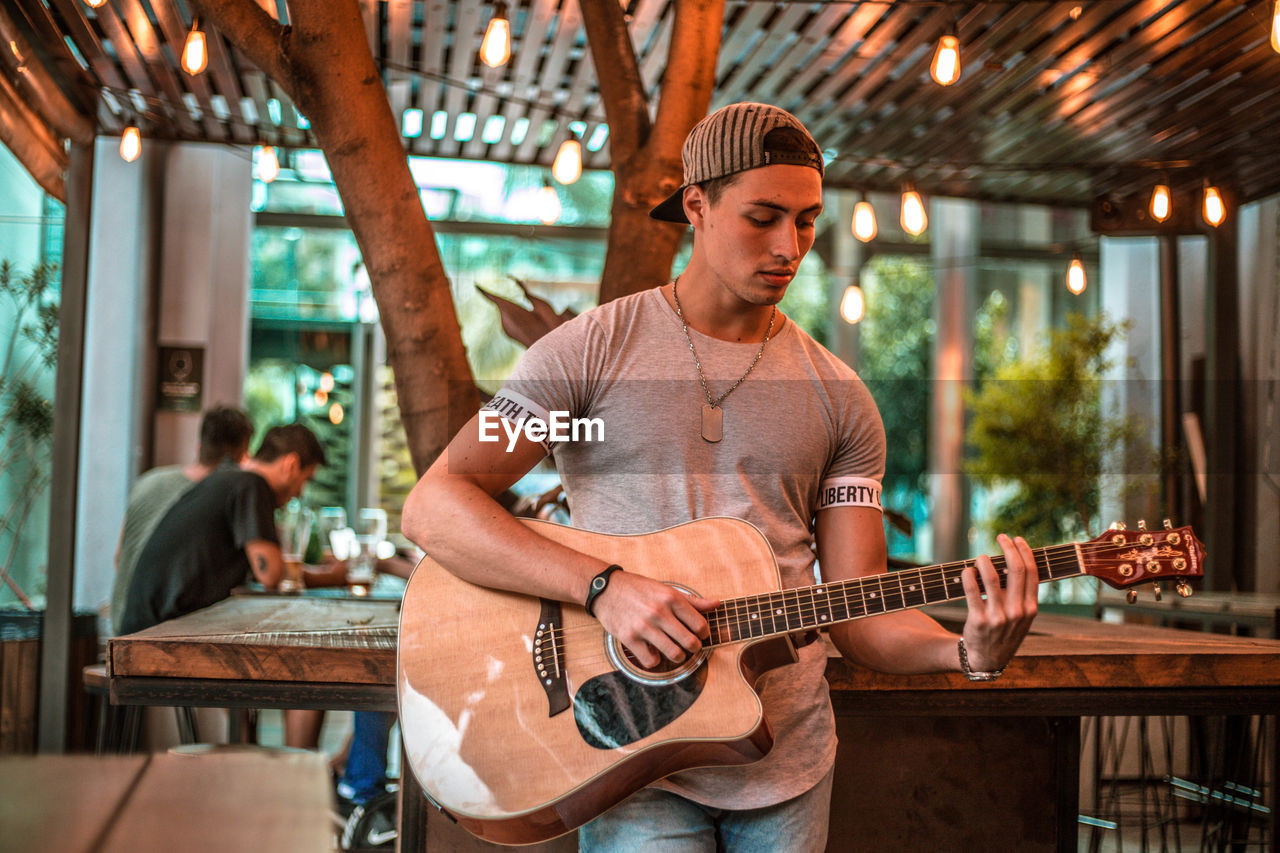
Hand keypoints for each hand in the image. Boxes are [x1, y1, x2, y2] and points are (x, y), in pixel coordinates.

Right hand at [590, 571, 719, 669]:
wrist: (605, 589)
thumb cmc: (638, 588)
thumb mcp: (666, 589)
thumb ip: (692, 600)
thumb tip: (717, 603)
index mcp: (671, 598)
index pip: (700, 625)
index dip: (704, 633)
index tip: (700, 634)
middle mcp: (659, 612)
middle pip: (690, 642)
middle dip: (694, 648)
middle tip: (690, 646)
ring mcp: (644, 626)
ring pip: (674, 654)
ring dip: (678, 657)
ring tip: (674, 652)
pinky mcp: (629, 638)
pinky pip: (651, 660)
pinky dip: (655, 660)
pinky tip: (653, 651)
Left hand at [959, 533, 1037, 671]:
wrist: (985, 660)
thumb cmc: (1003, 632)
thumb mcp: (1021, 618)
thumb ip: (1022, 595)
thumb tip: (1015, 561)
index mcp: (1031, 609)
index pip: (1032, 573)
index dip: (1024, 551)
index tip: (1016, 539)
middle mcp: (1017, 612)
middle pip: (1015, 570)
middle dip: (1008, 548)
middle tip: (1000, 536)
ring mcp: (999, 617)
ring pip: (992, 578)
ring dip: (985, 561)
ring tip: (980, 557)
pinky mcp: (979, 621)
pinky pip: (972, 591)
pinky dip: (968, 576)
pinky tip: (967, 570)